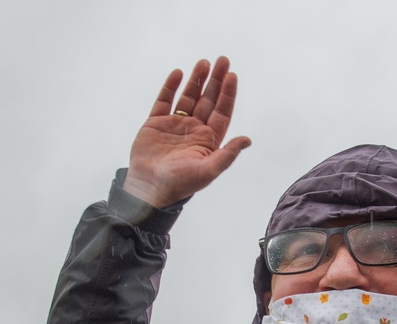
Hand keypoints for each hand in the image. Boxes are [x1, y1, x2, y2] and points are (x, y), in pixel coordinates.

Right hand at [122, 56, 251, 208]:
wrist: (149, 189)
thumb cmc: (180, 184)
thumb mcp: (207, 171)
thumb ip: (227, 155)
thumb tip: (247, 140)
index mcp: (208, 140)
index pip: (222, 112)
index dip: (227, 94)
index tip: (232, 76)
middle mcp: (193, 130)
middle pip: (208, 100)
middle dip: (215, 80)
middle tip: (223, 60)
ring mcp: (175, 125)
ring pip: (188, 97)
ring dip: (196, 80)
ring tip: (203, 63)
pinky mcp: (156, 123)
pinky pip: (164, 100)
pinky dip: (171, 86)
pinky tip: (179, 73)